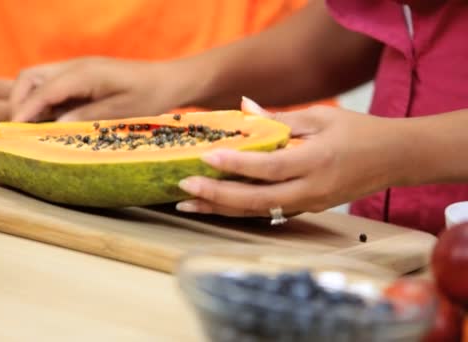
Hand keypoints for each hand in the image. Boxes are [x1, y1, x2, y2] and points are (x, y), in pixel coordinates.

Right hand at [10, 57, 188, 121]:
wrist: (167, 80)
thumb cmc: (149, 96)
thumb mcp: (121, 112)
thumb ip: (88, 117)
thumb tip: (56, 125)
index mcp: (84, 73)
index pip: (43, 90)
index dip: (24, 110)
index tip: (12, 130)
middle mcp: (74, 67)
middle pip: (29, 77)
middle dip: (18, 101)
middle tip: (19, 130)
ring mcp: (76, 70)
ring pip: (36, 79)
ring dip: (27, 100)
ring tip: (29, 127)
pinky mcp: (79, 77)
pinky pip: (50, 85)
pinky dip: (41, 101)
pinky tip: (47, 120)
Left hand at [175, 98, 406, 216]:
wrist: (395, 158)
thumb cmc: (359, 132)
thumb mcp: (321, 116)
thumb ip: (278, 118)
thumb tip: (243, 106)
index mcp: (316, 161)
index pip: (269, 167)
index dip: (236, 164)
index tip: (206, 157)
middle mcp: (311, 189)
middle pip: (256, 200)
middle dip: (216, 196)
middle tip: (184, 188)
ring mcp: (309, 203)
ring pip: (257, 212)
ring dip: (220, 209)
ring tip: (187, 204)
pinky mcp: (307, 208)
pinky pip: (267, 212)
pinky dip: (238, 210)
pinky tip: (214, 205)